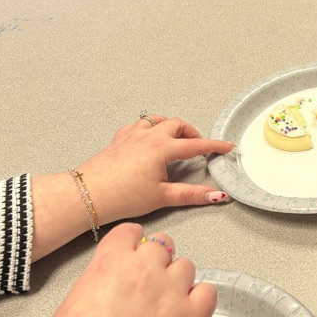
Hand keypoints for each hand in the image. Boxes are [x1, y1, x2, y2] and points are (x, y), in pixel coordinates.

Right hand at [31, 224, 215, 316]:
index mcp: (108, 264)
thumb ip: (97, 286)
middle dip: (155, 265)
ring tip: (164, 311)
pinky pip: (208, 292)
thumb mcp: (69, 311)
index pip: (130, 234)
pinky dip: (199, 301)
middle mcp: (143, 270)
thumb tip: (110, 287)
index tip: (132, 261)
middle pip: (162, 246)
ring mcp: (171, 293)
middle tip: (146, 293)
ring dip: (177, 283)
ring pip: (186, 267)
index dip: (132, 247)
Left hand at [78, 115, 234, 222]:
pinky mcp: (119, 139)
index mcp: (163, 148)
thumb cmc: (122, 196)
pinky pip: (138, 125)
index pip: (196, 145)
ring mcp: (132, 135)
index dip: (215, 145)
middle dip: (192, 134)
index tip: (227, 146)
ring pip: (157, 119)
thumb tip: (216, 195)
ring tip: (176, 138)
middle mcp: (149, 136)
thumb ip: (192, 194)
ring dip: (170, 126)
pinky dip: (149, 127)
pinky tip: (148, 138)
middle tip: (199, 147)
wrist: (88, 194)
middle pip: (178, 125)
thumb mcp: (162, 196)